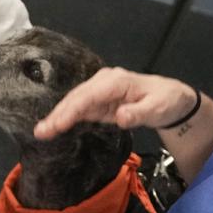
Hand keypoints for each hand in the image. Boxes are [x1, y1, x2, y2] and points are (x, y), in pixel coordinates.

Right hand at [34, 67, 195, 139]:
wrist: (171, 99)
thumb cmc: (166, 101)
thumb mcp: (158, 108)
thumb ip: (139, 113)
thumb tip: (120, 117)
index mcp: (116, 81)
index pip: (89, 96)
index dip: (72, 110)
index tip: (58, 124)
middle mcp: (104, 82)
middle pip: (76, 98)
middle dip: (58, 114)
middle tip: (41, 131)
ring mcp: (100, 90)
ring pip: (74, 102)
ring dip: (58, 116)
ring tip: (42, 131)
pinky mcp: (99, 101)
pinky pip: (79, 108)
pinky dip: (66, 117)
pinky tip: (54, 126)